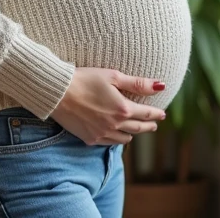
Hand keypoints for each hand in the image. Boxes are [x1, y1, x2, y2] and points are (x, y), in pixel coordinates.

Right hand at [51, 67, 166, 144]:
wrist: (57, 92)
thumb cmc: (84, 79)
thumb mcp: (113, 76)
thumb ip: (138, 83)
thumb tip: (161, 86)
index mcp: (123, 109)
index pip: (146, 114)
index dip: (156, 113)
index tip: (162, 113)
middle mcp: (115, 125)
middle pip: (138, 128)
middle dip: (148, 125)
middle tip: (153, 123)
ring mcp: (102, 134)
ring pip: (125, 139)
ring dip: (133, 133)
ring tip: (134, 128)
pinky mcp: (90, 138)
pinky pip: (109, 142)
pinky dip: (116, 138)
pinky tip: (116, 134)